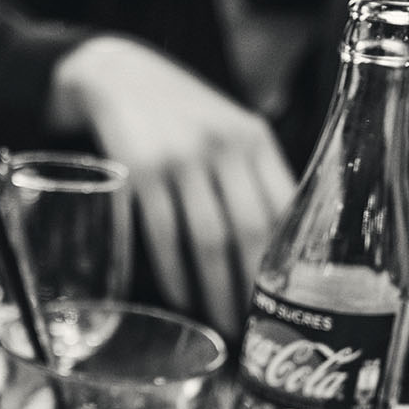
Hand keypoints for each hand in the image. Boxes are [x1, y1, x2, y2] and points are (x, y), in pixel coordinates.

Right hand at [49, 36, 294, 336]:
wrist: (119, 78)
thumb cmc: (178, 118)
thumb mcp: (225, 134)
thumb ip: (250, 179)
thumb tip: (272, 255)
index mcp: (254, 139)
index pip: (285, 208)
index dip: (287, 261)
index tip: (289, 303)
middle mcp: (225, 147)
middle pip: (252, 231)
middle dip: (254, 289)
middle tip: (257, 330)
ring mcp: (183, 160)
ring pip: (211, 242)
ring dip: (217, 293)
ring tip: (222, 327)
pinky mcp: (143, 173)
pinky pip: (166, 238)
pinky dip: (176, 276)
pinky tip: (183, 300)